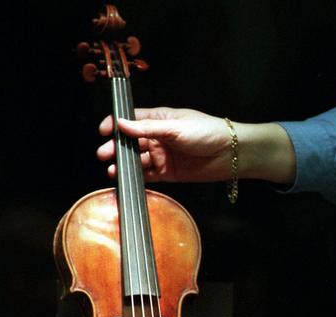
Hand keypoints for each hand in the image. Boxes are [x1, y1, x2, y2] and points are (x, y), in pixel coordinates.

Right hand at [96, 107, 296, 184]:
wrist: (231, 154)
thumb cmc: (208, 133)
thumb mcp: (175, 128)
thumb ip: (148, 129)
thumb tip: (121, 123)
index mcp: (160, 120)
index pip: (132, 119)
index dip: (117, 124)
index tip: (104, 131)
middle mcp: (159, 137)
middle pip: (131, 141)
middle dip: (116, 147)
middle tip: (104, 154)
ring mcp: (163, 155)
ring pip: (137, 159)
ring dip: (125, 163)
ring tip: (113, 169)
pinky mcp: (169, 172)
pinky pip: (149, 175)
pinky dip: (138, 177)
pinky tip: (127, 178)